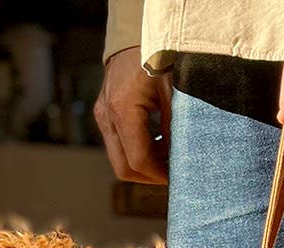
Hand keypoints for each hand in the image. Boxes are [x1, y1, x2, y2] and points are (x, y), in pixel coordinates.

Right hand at [95, 47, 172, 183]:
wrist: (135, 34)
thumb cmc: (156, 56)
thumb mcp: (173, 91)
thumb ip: (175, 127)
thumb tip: (181, 160)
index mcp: (122, 110)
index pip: (138, 160)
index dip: (159, 174)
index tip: (178, 177)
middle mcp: (107, 116)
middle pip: (123, 167)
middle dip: (149, 176)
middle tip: (173, 175)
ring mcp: (102, 116)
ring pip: (119, 159)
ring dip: (143, 165)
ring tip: (168, 159)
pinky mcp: (104, 114)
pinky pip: (118, 144)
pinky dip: (137, 151)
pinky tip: (158, 145)